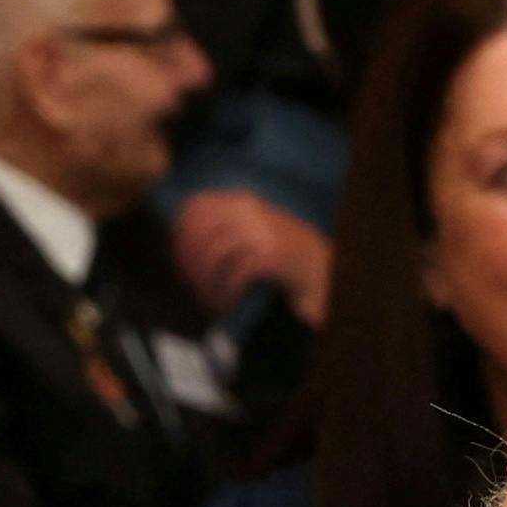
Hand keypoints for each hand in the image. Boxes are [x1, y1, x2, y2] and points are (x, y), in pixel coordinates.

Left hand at [173, 188, 333, 324]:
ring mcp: (262, 231)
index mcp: (243, 201)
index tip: (180, 262)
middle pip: (199, 234)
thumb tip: (181, 242)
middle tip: (192, 288)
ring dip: (206, 285)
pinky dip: (224, 294)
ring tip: (210, 301)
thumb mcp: (254, 230)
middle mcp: (251, 211)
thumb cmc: (284, 258)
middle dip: (189, 266)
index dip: (180, 235)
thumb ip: (225, 227)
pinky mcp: (273, 255)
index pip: (196, 207)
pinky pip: (234, 274)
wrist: (326, 271)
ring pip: (213, 256)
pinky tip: (226, 305)